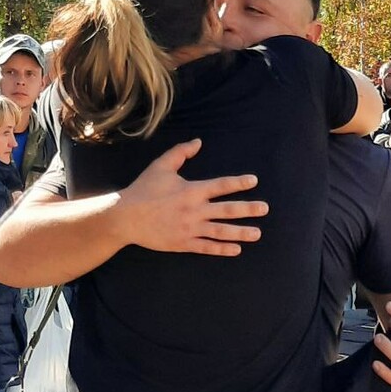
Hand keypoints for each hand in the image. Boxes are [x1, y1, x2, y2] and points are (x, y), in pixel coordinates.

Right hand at [116, 140, 267, 256]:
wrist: (125, 218)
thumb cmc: (144, 189)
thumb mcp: (161, 166)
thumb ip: (181, 152)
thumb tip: (198, 142)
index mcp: (191, 190)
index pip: (221, 185)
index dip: (238, 183)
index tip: (254, 181)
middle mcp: (194, 210)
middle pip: (227, 210)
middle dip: (248, 209)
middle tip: (265, 209)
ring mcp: (190, 229)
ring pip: (220, 231)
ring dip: (240, 232)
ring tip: (258, 233)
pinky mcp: (183, 243)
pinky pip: (206, 247)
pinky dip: (222, 249)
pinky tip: (236, 250)